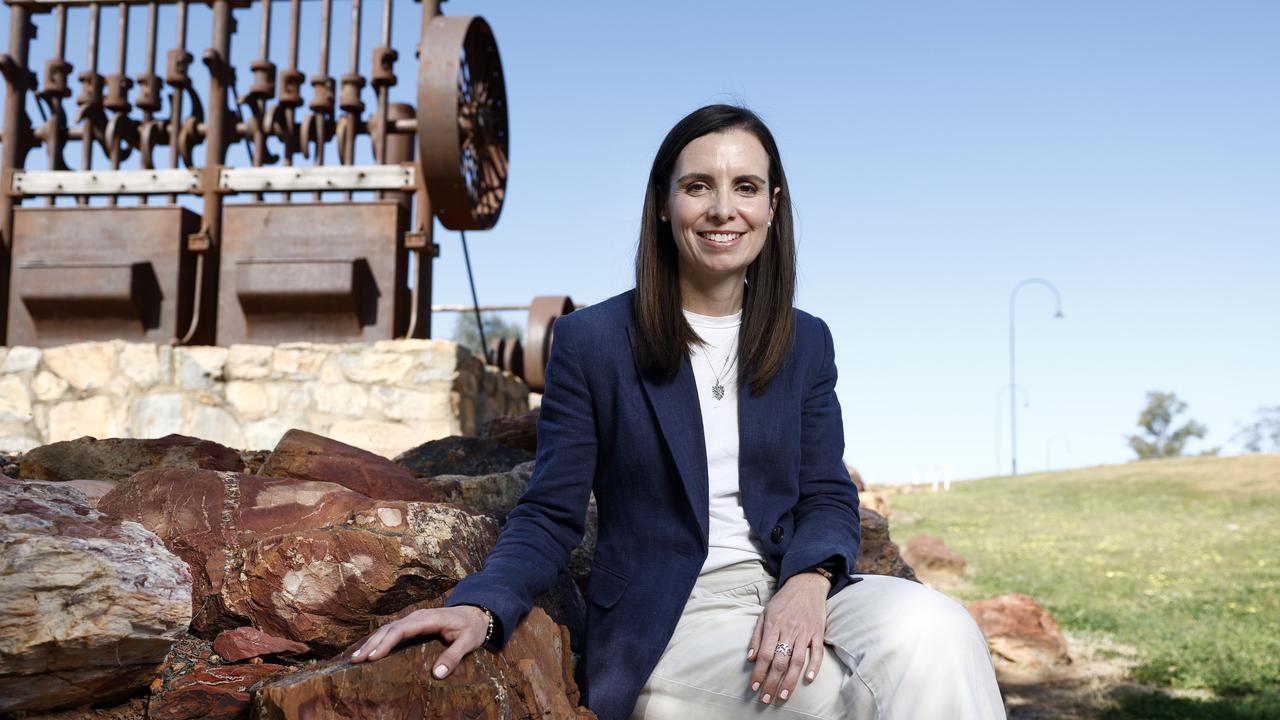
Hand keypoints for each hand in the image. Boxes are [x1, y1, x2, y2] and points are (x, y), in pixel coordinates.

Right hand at [349, 605, 489, 678]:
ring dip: (371, 642)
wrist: (477, 613)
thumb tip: (437, 674)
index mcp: (428, 619)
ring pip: (387, 629)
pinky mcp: (413, 624)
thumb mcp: (469, 642)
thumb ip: (454, 656)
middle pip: (389, 629)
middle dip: (371, 644)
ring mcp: (414, 619)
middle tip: (356, 660)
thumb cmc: (472, 628)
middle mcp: (417, 617)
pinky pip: (392, 631)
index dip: (386, 643)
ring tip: (355, 658)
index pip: (402, 629)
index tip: (373, 657)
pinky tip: (368, 651)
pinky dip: (378, 640)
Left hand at [747, 572, 830, 703]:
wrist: (806, 584)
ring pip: (797, 660)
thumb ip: (757, 636)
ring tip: (783, 696)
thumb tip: (751, 658)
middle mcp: (789, 629)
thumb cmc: (783, 601)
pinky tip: (808, 680)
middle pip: (780, 661)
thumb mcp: (764, 613)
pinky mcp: (818, 632)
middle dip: (772, 683)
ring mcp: (805, 631)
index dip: (758, 673)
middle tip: (766, 699)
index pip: (765, 654)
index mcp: (773, 625)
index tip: (753, 687)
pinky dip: (814, 666)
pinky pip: (817, 652)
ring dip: (790, 681)